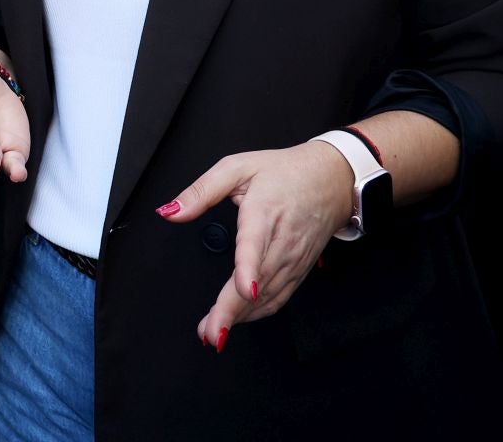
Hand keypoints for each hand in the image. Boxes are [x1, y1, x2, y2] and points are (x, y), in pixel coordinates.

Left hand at [158, 139, 354, 349]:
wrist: (331, 180)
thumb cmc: (282, 172)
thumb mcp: (237, 167)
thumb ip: (201, 191)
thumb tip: (170, 212)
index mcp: (264, 211)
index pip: (256, 243)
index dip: (250, 269)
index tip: (245, 290)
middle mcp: (282, 240)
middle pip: (259, 280)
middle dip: (234, 310)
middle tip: (211, 333)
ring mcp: (293, 259)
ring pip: (269, 295)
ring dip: (242, 317)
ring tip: (213, 334)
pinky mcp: (299, 270)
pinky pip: (279, 297)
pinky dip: (258, 314)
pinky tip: (237, 321)